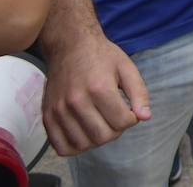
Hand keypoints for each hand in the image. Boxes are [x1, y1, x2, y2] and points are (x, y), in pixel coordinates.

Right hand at [42, 33, 151, 154]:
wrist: (69, 45)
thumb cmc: (102, 56)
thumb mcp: (127, 68)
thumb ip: (139, 93)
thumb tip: (145, 117)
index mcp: (99, 88)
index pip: (122, 122)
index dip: (132, 119)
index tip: (129, 110)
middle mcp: (76, 101)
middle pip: (103, 137)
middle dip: (116, 130)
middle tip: (115, 117)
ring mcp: (59, 110)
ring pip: (83, 144)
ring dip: (96, 139)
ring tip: (101, 123)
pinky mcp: (47, 116)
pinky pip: (61, 147)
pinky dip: (75, 147)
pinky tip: (84, 133)